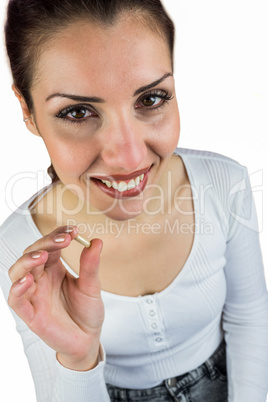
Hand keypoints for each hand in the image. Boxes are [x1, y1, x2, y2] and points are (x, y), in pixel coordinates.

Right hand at [8, 226, 103, 370]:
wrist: (88, 340)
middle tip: (64, 238)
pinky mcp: (31, 314)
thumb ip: (91, 266)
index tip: (74, 229)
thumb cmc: (87, 312)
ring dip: (26, 261)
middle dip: (45, 243)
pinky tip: (27, 280)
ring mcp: (34, 295)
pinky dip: (17, 289)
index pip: (50, 245)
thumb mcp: (92, 287)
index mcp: (54, 268)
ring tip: (42, 255)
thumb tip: (96, 241)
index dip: (58, 234)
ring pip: (17, 272)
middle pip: (33, 254)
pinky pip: (16, 300)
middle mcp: (41, 278)